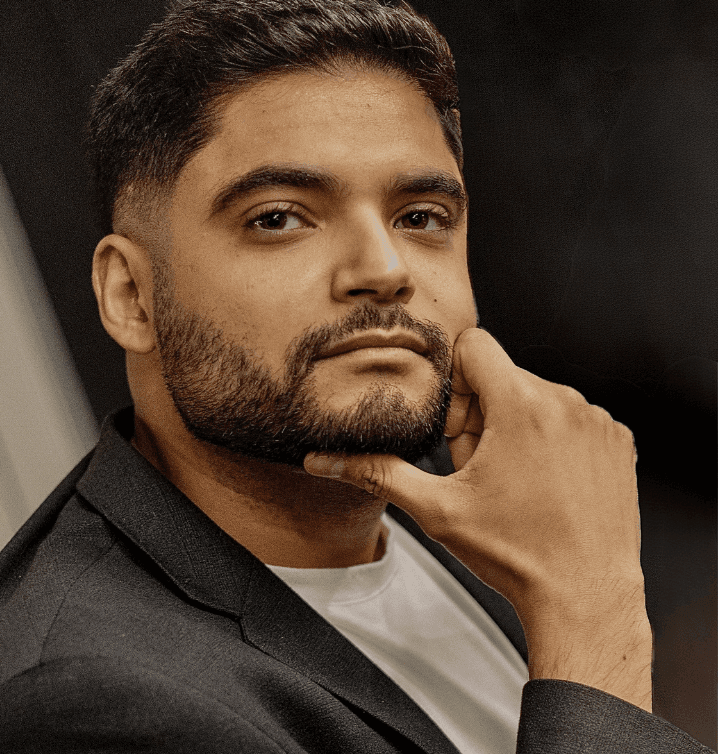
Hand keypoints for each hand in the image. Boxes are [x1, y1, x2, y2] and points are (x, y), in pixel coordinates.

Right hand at [304, 327, 651, 710]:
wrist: (584, 597)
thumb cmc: (515, 553)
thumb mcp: (437, 509)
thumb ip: (378, 473)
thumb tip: (323, 461)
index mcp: (520, 405)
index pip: (474, 345)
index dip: (454, 382)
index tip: (457, 428)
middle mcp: (566, 402)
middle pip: (502, 377)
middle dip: (481, 413)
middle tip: (480, 467)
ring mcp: (597, 421)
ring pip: (537, 396)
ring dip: (516, 426)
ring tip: (513, 479)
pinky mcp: (618, 440)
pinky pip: (573, 416)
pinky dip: (553, 439)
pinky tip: (545, 483)